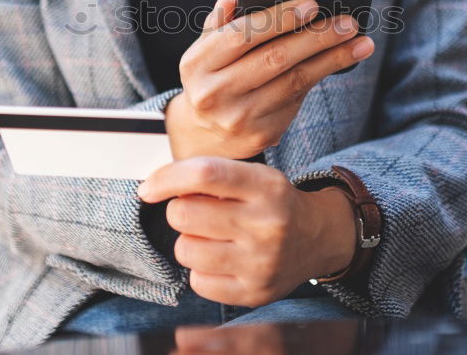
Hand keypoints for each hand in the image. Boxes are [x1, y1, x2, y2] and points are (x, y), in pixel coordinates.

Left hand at [138, 157, 356, 306]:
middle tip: (197, 213)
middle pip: (185, 215)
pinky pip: (198, 282)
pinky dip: (201, 271)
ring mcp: (261, 262)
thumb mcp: (254, 175)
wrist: (317, 238)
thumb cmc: (272, 203)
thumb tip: (155, 185)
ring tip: (212, 238)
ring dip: (189, 242)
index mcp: (266, 186)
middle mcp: (267, 224)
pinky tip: (221, 260)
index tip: (149, 188)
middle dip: (180, 211)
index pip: (205, 175)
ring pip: (185, 251)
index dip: (167, 179)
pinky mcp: (254, 292)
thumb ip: (211, 175)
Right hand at [165, 0, 374, 159]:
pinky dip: (321, 78)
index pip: (242, 35)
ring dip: (333, 59)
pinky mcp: (262, 134)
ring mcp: (239, 117)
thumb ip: (217, 26)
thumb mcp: (203, 53)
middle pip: (275, 58)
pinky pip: (298, 100)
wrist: (204, 136)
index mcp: (197, 65)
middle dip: (317, 37)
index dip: (279, 19)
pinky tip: (341, 62)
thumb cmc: (211, 80)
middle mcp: (215, 93)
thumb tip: (231, 0)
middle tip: (348, 23)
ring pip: (295, 81)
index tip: (312, 5)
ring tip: (360, 43)